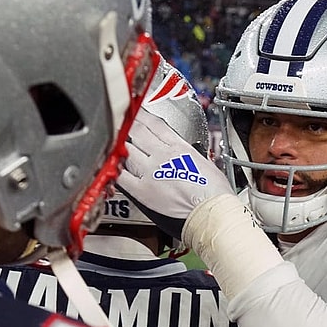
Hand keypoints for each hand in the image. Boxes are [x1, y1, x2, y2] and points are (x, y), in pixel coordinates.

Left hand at [117, 109, 232, 238]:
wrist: (212, 213)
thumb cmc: (215, 194)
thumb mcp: (204, 163)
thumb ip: (188, 155)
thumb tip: (183, 155)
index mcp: (179, 147)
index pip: (155, 124)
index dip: (142, 116)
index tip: (136, 113)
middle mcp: (162, 156)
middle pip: (137, 133)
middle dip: (128, 127)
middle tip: (121, 124)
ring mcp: (150, 172)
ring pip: (127, 150)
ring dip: (120, 147)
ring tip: (115, 145)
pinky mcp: (141, 191)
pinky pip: (120, 176)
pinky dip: (115, 169)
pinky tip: (112, 167)